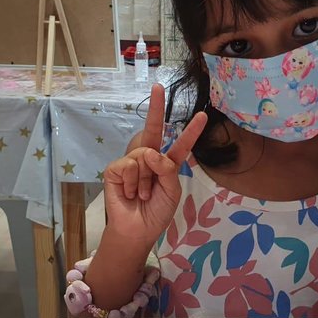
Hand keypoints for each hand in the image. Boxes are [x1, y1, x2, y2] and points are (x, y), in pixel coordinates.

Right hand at [102, 83, 206, 244]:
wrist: (138, 230)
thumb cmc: (157, 212)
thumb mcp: (172, 192)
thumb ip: (167, 170)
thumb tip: (150, 152)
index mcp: (167, 164)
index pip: (180, 145)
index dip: (191, 131)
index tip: (203, 115)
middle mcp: (148, 159)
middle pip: (153, 130)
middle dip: (156, 108)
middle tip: (158, 87)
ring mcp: (131, 162)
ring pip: (143, 155)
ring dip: (145, 179)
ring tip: (141, 194)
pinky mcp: (115, 169)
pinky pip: (128, 165)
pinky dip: (131, 180)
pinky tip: (129, 192)